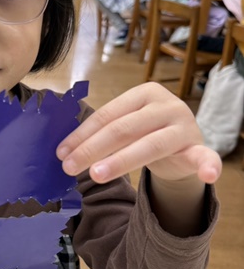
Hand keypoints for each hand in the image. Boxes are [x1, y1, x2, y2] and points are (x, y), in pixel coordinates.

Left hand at [56, 83, 220, 185]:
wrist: (183, 146)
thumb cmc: (146, 133)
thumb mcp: (126, 125)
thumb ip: (102, 132)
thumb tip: (63, 150)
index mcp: (144, 93)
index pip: (107, 115)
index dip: (82, 135)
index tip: (61, 152)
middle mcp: (166, 105)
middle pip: (122, 129)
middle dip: (92, 149)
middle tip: (69, 167)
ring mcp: (184, 126)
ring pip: (149, 146)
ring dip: (120, 162)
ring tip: (95, 175)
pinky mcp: (198, 147)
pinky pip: (205, 157)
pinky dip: (208, 165)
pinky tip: (208, 175)